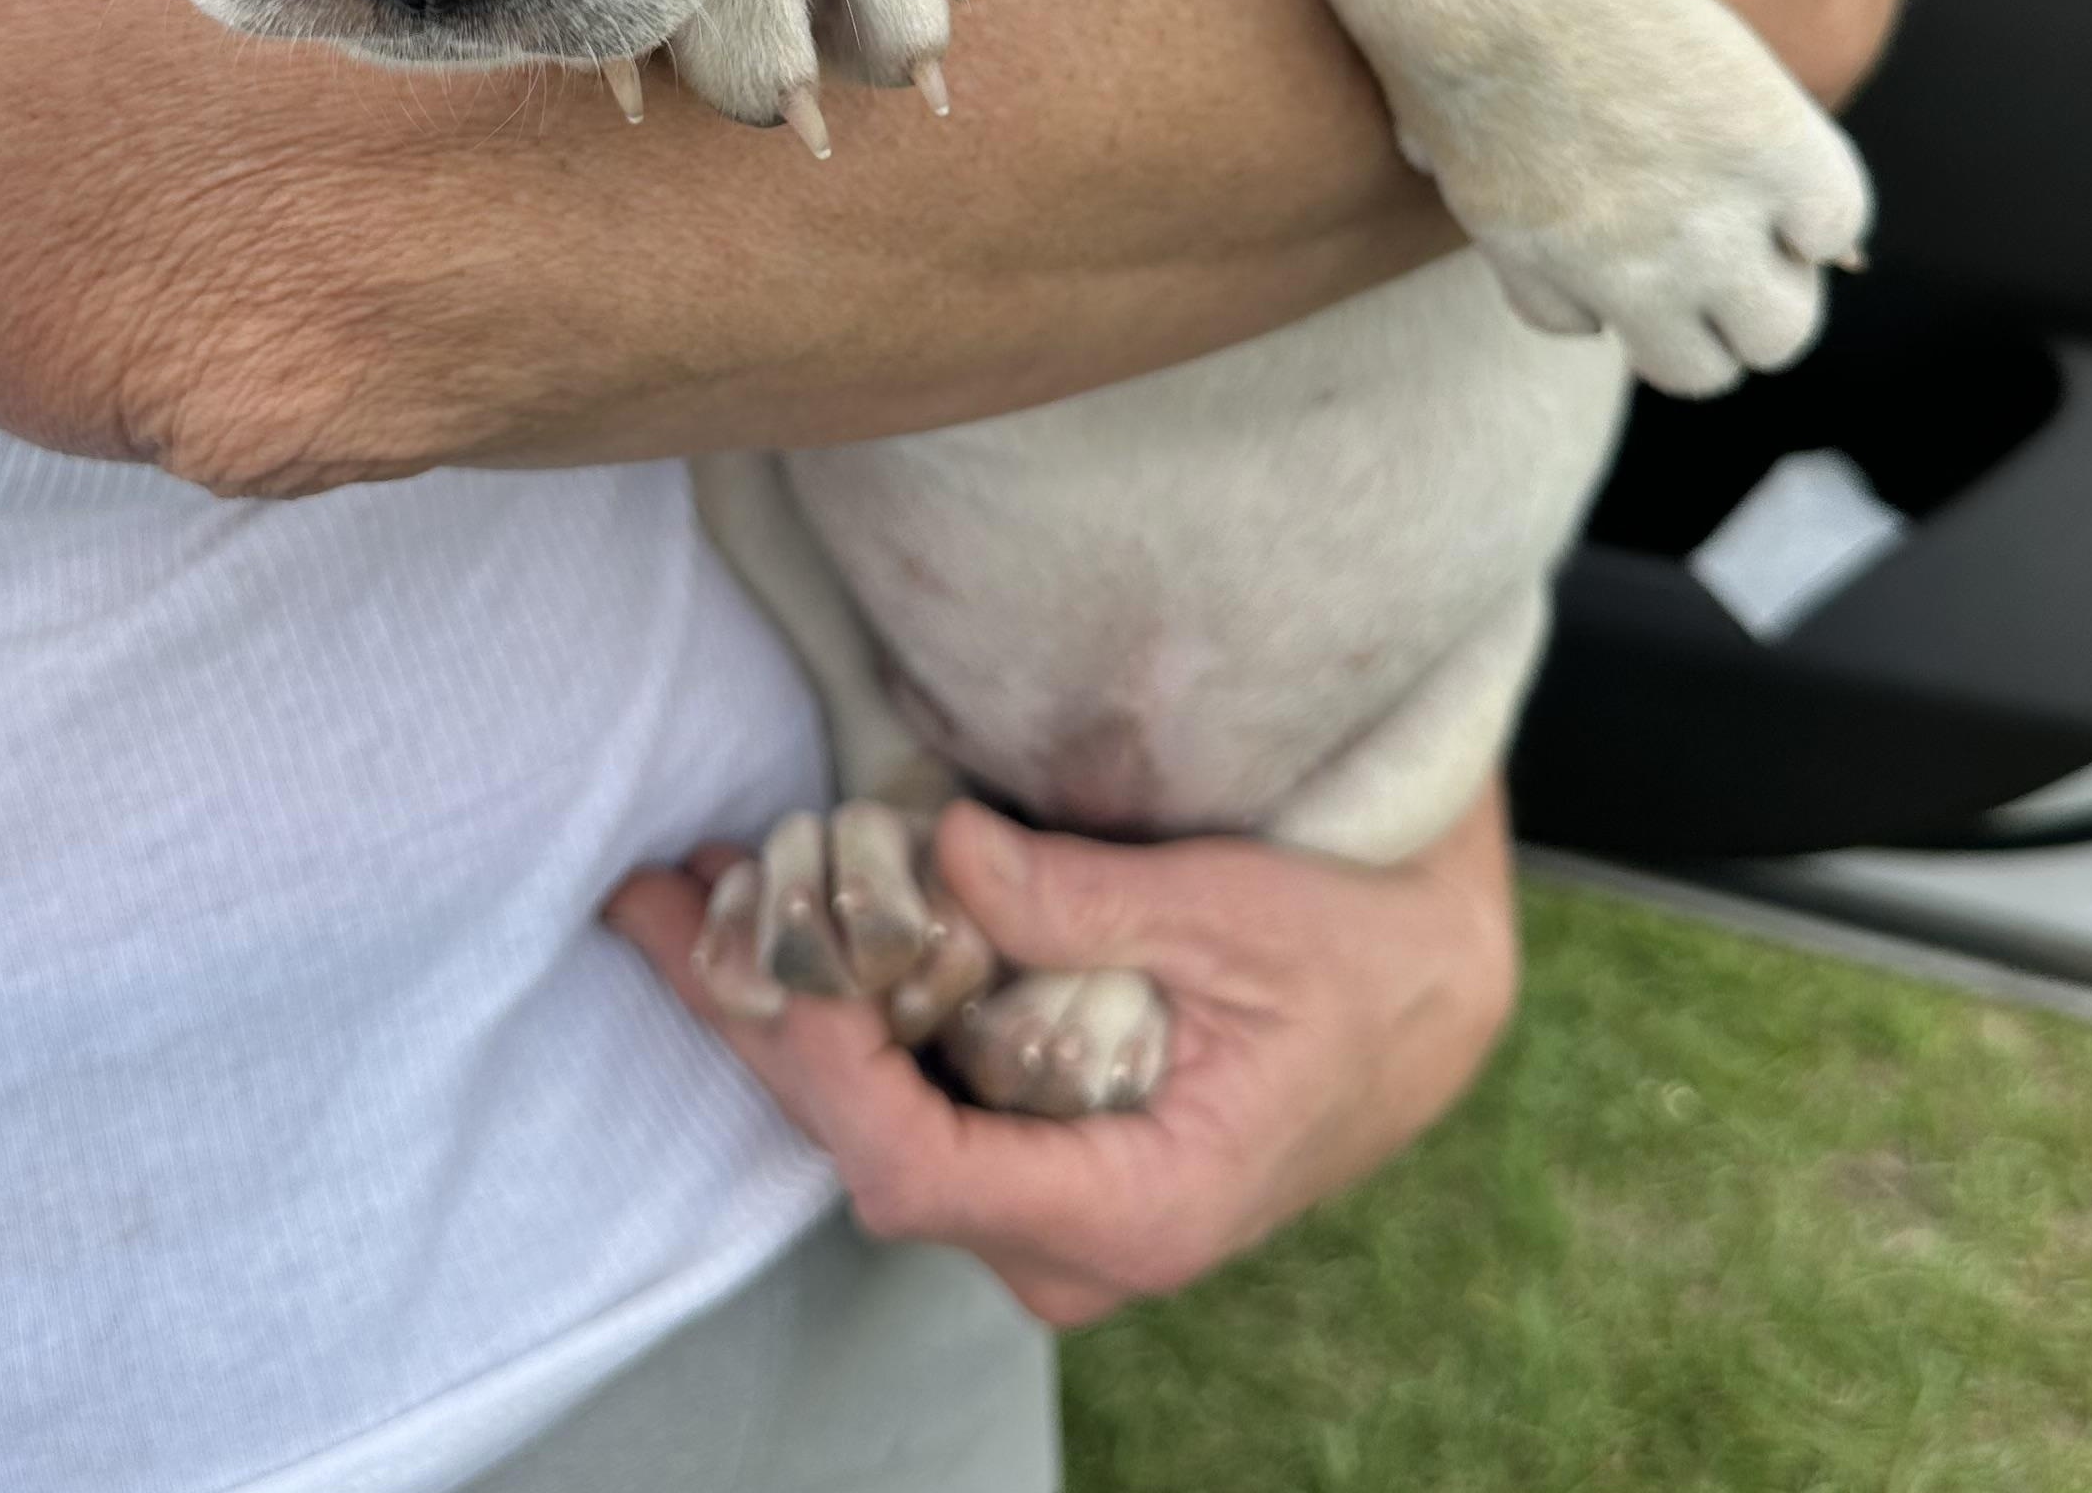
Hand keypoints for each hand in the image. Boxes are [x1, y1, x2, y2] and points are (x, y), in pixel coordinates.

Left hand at [604, 783, 1519, 1324]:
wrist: (1430, 1000)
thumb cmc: (1355, 963)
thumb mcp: (1237, 915)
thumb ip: (1088, 900)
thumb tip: (946, 852)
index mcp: (1132, 1208)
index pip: (918, 1167)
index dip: (821, 1062)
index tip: (765, 951)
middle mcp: (1071, 1240)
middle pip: (865, 1147)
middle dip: (757, 1019)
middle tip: (661, 903)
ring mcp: (1047, 1207)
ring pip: (872, 1124)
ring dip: (780, 1007)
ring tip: (690, 893)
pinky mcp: (1039, 1153)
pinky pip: (910, 1096)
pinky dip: (840, 1009)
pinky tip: (782, 923)